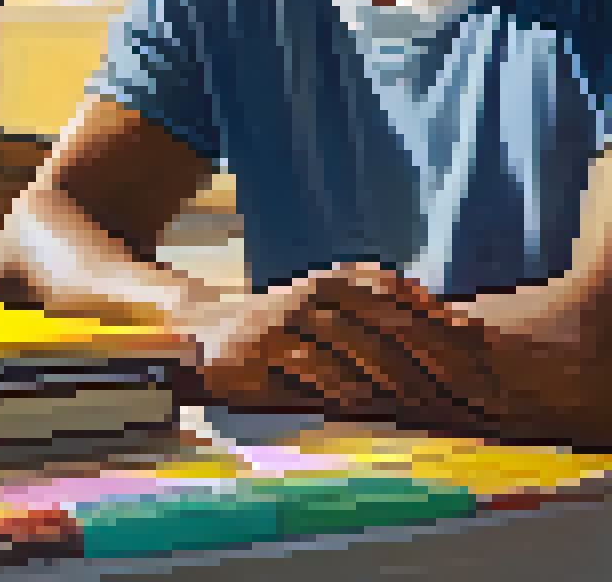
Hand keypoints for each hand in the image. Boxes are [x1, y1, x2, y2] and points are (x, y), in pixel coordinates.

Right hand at [176, 263, 507, 424]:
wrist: (207, 336)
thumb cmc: (282, 334)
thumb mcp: (328, 318)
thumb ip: (373, 322)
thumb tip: (445, 336)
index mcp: (334, 279)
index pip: (394, 288)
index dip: (435, 311)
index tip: (475, 337)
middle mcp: (315, 290)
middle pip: (385, 320)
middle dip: (429, 351)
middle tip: (463, 378)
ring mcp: (290, 316)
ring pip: (357, 347)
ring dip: (395, 377)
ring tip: (425, 400)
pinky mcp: (266, 344)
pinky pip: (316, 367)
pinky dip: (345, 386)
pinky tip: (368, 403)